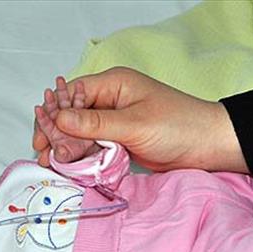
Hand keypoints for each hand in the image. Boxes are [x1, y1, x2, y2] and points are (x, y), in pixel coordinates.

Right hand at [32, 67, 247, 173]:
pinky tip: (72, 167)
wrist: (209, 147)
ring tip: (54, 164)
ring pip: (81, 133)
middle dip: (57, 135)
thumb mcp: (134, 124)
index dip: (54, 115)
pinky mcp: (120, 141)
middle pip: (72, 115)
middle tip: (45, 156)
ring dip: (67, 148)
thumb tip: (59, 119)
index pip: (72, 95)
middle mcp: (111, 100)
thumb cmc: (179, 127)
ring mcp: (115, 122)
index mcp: (114, 84)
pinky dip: (82, 157)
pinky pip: (93, 147)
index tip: (43, 139)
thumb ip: (95, 124)